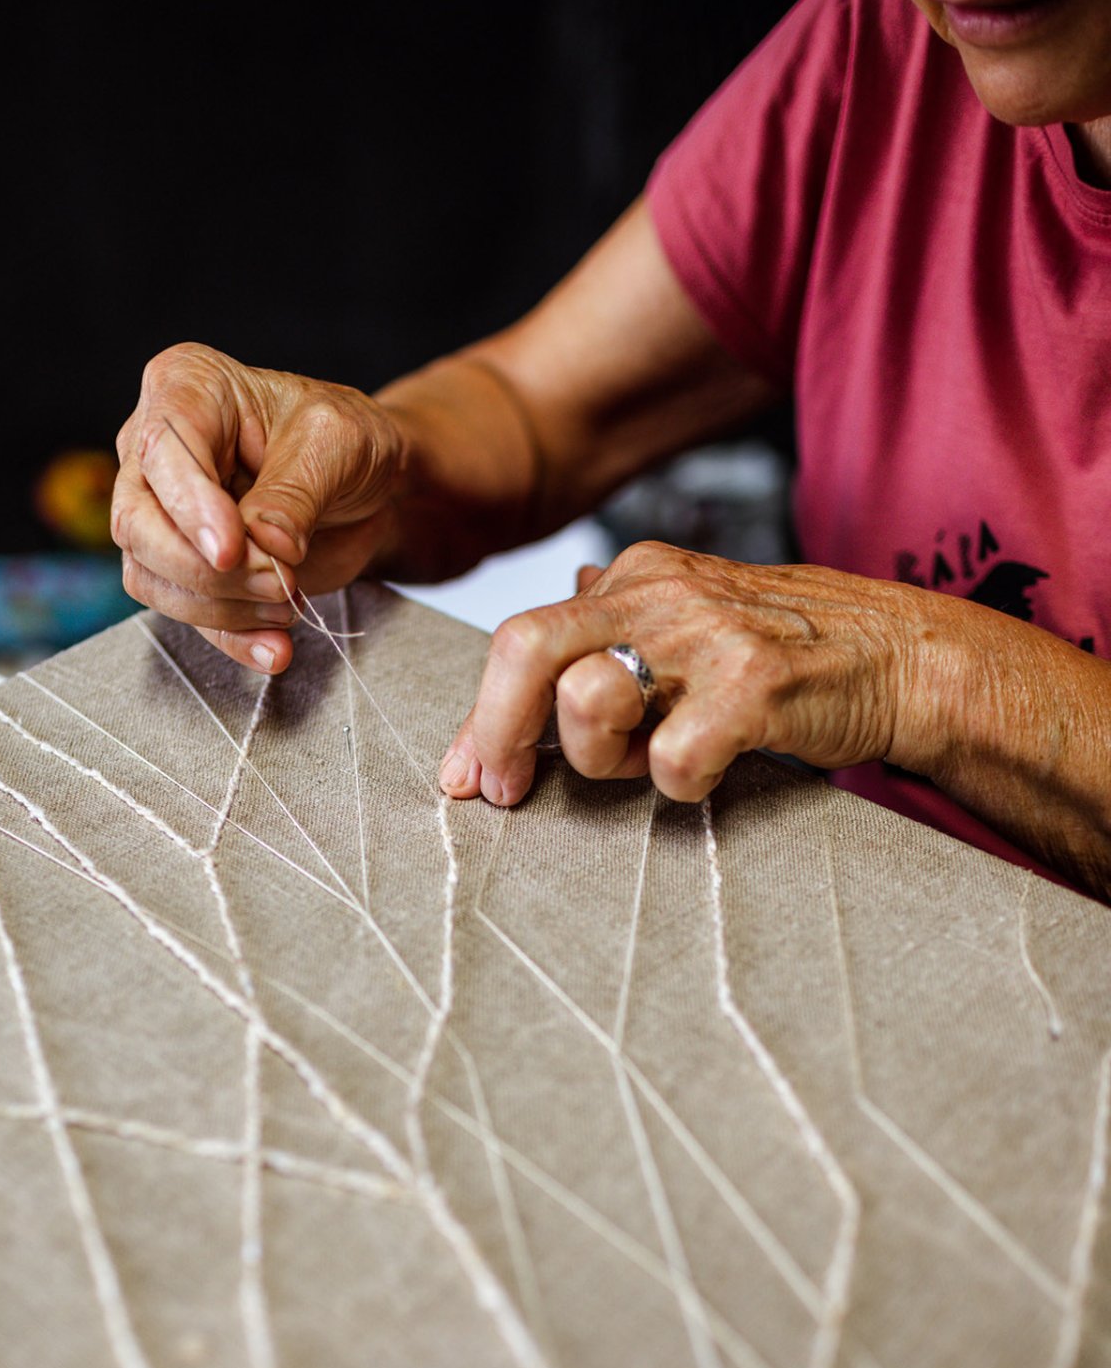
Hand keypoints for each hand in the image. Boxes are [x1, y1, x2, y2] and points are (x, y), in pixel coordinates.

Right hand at [112, 342, 404, 670]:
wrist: (367, 485)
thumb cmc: (346, 439)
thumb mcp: (338, 445)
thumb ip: (296, 492)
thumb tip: (264, 543)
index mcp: (186, 388)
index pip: (161, 452)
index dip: (191, 509)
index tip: (233, 550)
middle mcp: (156, 450)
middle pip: (136, 524)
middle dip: (207, 569)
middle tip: (278, 578)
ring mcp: (163, 512)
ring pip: (152, 577)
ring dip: (224, 606)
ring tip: (290, 600)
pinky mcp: (184, 567)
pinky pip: (185, 615)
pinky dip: (232, 638)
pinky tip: (274, 649)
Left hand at [438, 542, 940, 805]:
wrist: (900, 656)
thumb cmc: (788, 652)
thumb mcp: (693, 615)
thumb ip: (616, 625)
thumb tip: (542, 621)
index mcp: (633, 577)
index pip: (521, 638)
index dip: (480, 718)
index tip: (467, 777)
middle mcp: (659, 592)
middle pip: (525, 648)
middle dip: (496, 731)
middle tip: (506, 791)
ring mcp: (706, 634)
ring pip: (587, 703)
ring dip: (602, 760)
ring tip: (649, 761)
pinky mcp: (753, 684)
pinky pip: (669, 760)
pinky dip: (678, 786)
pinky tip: (711, 772)